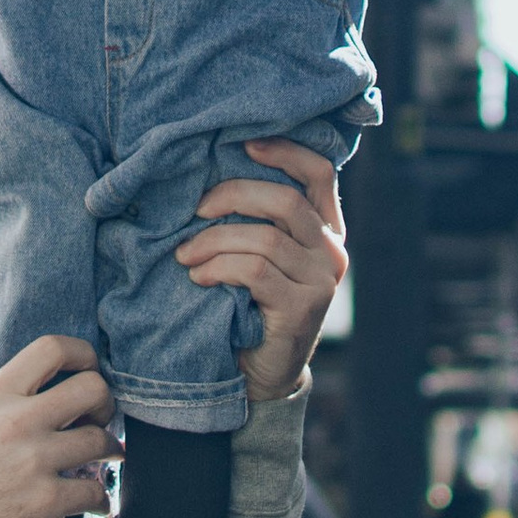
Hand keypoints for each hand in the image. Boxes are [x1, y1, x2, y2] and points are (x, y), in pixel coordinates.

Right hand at [0, 335, 114, 517]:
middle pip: (91, 387)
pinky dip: (102, 500)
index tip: (88, 369)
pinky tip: (95, 504)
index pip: (51, 348)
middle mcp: (14, 423)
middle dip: (104, 403)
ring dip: (110, 452)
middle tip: (99, 420)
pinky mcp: (46, 503)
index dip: (82, 354)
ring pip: (102, 440)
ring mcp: (33, 462)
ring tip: (104, 462)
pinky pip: (97, 491)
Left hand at [179, 139, 349, 403]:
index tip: (245, 145)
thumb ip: (257, 220)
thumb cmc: (249, 304)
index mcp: (326, 228)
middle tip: (195, 210)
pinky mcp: (303, 308)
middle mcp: (332, 250)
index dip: (285, 151)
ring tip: (185, 255)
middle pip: (285, 200)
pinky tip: (198, 277)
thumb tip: (209, 173)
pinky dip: (219, 268)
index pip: (319, 173)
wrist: (260, 372)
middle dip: (232, 195)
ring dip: (213, 241)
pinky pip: (256, 271)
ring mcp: (322, 281)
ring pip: (265, 238)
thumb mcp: (259, 255)